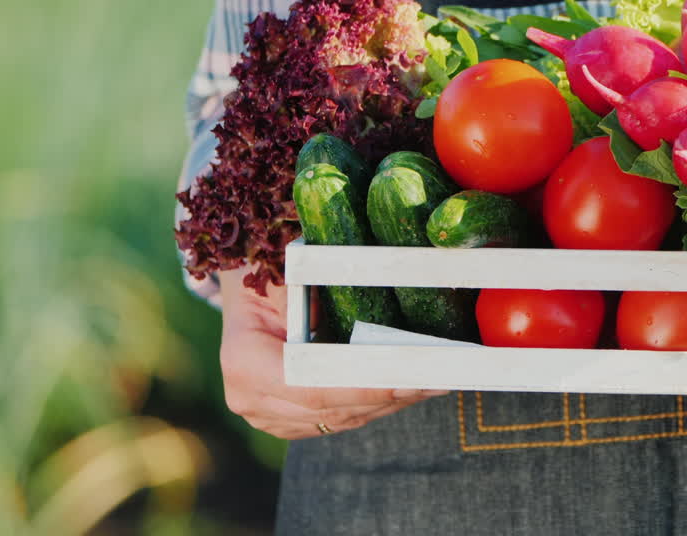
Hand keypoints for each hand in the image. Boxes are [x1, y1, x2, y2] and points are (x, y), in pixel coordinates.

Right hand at [218, 266, 447, 438]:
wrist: (247, 280)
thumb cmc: (270, 266)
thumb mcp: (290, 266)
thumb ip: (323, 285)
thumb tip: (383, 282)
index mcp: (245, 361)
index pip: (314, 386)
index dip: (366, 386)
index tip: (411, 377)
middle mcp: (251, 398)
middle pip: (334, 408)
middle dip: (390, 393)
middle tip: (440, 375)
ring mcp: (268, 415)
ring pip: (344, 418)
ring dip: (392, 401)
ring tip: (435, 379)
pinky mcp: (289, 420)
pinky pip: (341, 418)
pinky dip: (377, 403)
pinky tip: (411, 386)